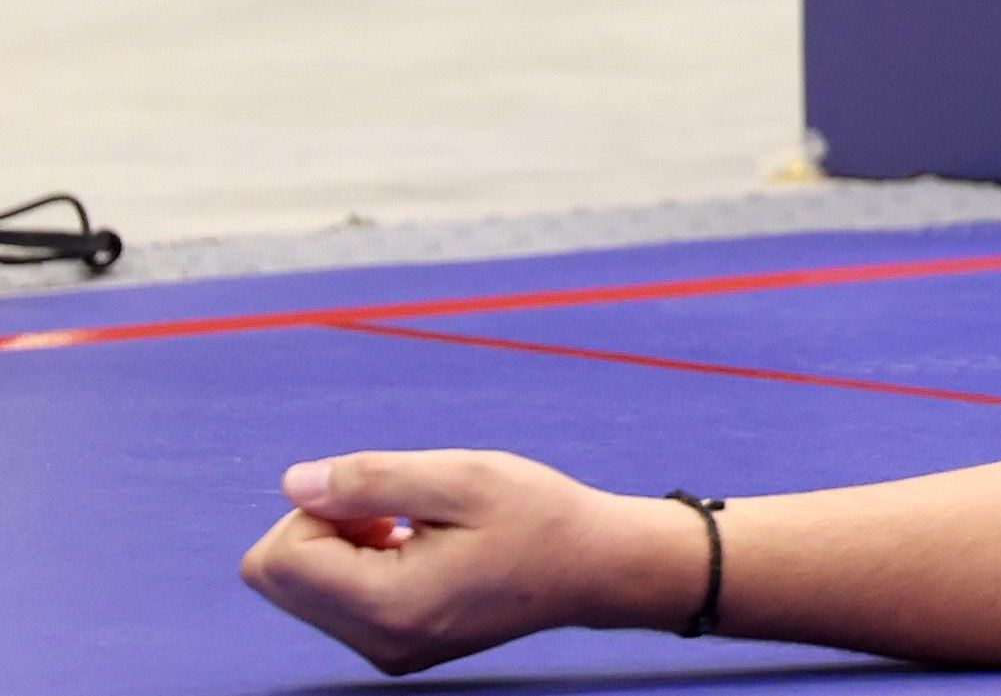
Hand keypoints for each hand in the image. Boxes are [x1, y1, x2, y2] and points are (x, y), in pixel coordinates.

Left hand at [242, 450, 692, 675]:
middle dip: (317, 526)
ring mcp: (384, 651)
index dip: (318, 508)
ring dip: (336, 543)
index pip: (281, 557)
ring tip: (408, 526)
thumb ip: (369, 478)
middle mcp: (378, 642)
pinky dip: (352, 563)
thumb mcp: (463, 477)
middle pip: (275, 578)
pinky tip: (411, 545)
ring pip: (298, 588)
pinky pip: (330, 600)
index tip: (384, 497)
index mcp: (391, 605)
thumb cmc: (540, 517)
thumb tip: (293, 484)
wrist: (596, 568)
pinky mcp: (393, 647)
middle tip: (391, 509)